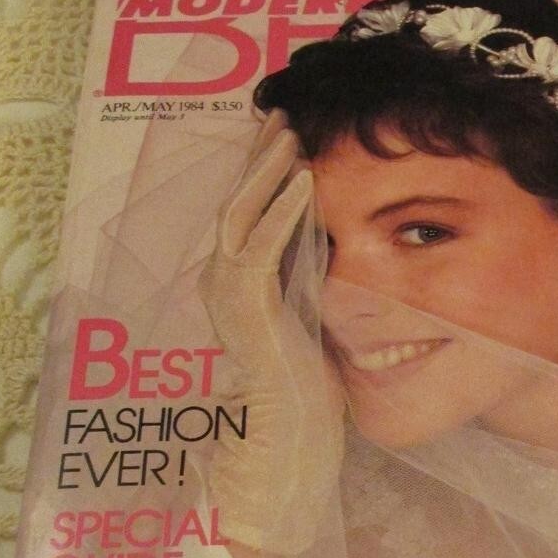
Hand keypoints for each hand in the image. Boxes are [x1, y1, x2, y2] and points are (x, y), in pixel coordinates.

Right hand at [198, 110, 343, 557]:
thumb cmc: (306, 391)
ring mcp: (230, 295)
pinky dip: (282, 211)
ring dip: (267, 171)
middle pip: (236, 201)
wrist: (289, 442)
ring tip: (292, 133)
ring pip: (242, 214)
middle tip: (282, 115)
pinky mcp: (249, 309)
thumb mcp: (309, 320)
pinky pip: (262, 248)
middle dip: (259, 157)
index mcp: (237, 284)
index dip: (261, 171)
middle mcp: (222, 282)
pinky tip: (304, 180)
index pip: (245, 213)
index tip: (286, 136)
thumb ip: (308, 282)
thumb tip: (335, 247)